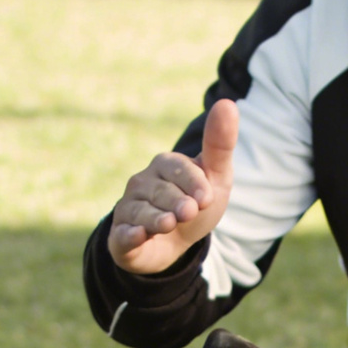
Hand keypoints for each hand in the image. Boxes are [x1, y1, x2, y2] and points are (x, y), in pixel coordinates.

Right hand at [108, 100, 237, 273]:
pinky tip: (137, 235)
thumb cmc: (196, 204)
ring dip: (156, 219)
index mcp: (164, 165)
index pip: (178, 169)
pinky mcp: (120, 237)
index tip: (207, 199)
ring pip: (142, 212)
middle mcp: (141, 183)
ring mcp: (129, 209)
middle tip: (190, 212)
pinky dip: (129, 235)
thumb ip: (220, 144)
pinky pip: (122, 234)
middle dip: (177, 202)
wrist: (177, 244)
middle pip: (160, 192)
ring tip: (169, 224)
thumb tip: (227, 103)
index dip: (194, 183)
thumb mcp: (216, 176)